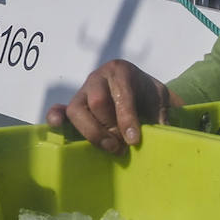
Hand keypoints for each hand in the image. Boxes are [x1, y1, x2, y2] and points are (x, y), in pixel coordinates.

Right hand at [46, 59, 169, 153]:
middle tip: (123, 147)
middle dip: (109, 128)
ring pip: (76, 109)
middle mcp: (98, 78)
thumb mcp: (160, 98)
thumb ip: (161, 113)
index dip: (127, 119)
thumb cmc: (148, 94)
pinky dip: (56, 117)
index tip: (134, 140)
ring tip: (110, 148)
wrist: (138, 88)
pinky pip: (59, 109)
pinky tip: (57, 126)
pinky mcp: (73, 105)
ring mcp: (83, 91)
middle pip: (97, 102)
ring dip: (91, 132)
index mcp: (121, 71)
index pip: (121, 95)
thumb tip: (163, 133)